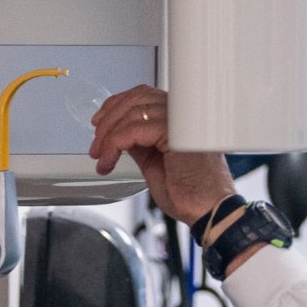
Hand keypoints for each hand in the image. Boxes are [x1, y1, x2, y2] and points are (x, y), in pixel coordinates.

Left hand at [89, 86, 233, 225]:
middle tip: (97, 145)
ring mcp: (181, 122)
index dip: (116, 105)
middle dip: (108, 120)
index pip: (143, 95)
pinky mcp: (175, 134)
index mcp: (180, 119)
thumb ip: (140, 143)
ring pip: (131, 112)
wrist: (209, 211)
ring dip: (108, 136)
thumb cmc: (192, 194)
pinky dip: (114, 145)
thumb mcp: (154, 162)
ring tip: (102, 158)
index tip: (100, 124)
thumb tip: (118, 134)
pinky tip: (109, 161)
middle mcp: (183, 115)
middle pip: (136, 98)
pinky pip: (134, 130)